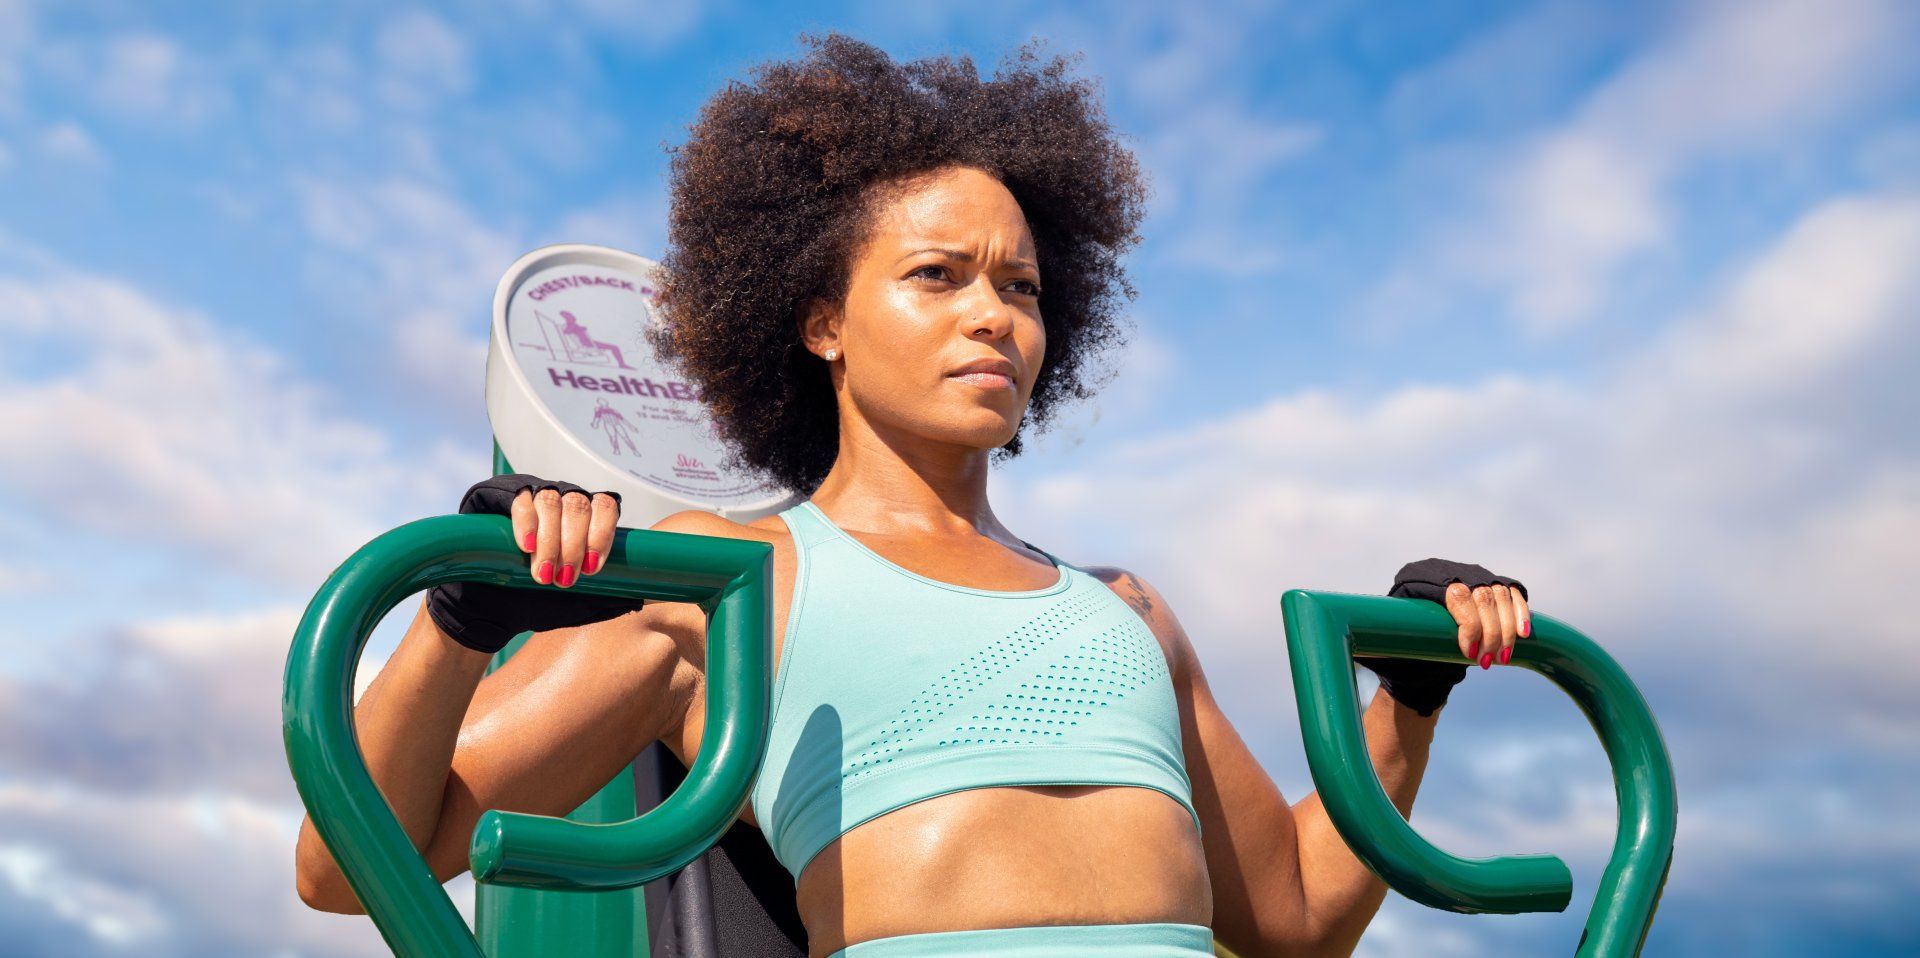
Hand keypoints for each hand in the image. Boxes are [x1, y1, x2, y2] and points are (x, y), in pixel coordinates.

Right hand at [424, 474, 643, 653]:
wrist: (486, 611)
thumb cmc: (535, 603)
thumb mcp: (576, 603)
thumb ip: (607, 596)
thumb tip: (644, 597)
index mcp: (584, 517)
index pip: (606, 506)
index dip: (603, 534)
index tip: (594, 568)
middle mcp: (561, 498)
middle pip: (580, 504)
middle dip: (575, 544)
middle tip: (566, 579)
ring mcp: (530, 493)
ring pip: (552, 500)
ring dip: (551, 541)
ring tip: (543, 574)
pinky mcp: (496, 495)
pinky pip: (518, 499)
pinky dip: (526, 524)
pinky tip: (526, 548)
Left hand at [1358, 558, 1531, 715]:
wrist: (1417, 646)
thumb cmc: (1396, 648)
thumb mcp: (1381, 644)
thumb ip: (1373, 642)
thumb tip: (1353, 640)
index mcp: (1416, 578)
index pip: (1454, 593)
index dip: (1468, 623)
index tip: (1469, 653)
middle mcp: (1447, 570)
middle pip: (1480, 595)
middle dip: (1489, 632)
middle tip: (1486, 664)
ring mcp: (1471, 574)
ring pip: (1499, 595)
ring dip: (1506, 630)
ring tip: (1501, 659)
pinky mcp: (1491, 585)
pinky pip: (1513, 594)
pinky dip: (1521, 614)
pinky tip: (1523, 637)